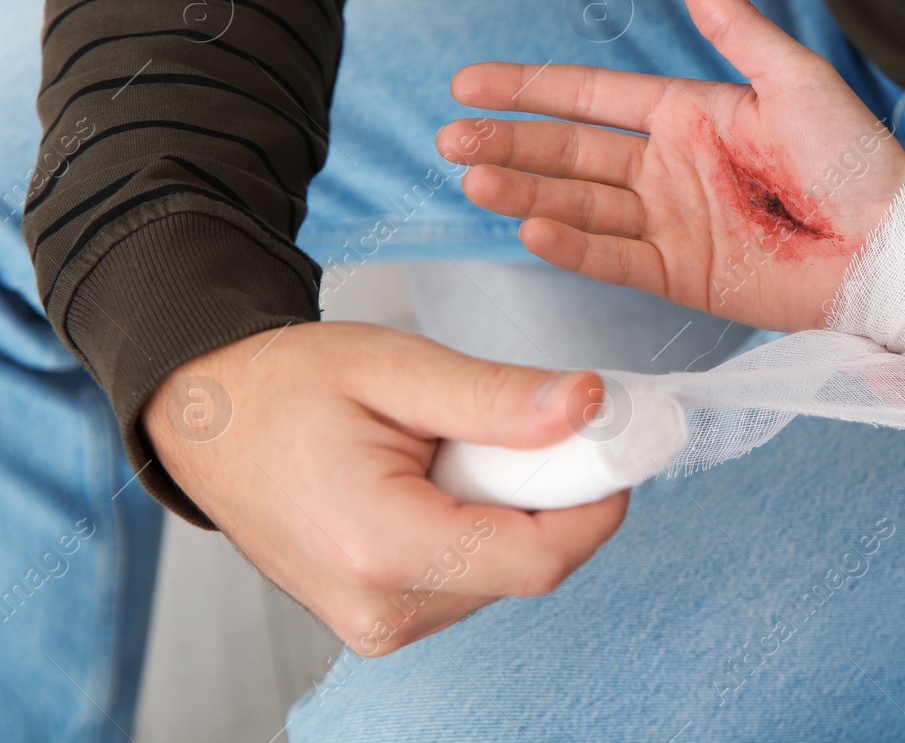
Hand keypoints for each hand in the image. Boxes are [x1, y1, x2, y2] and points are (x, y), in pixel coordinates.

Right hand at [143, 321, 627, 654]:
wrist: (206, 421)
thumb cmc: (287, 386)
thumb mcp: (398, 366)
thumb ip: (498, 396)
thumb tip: (590, 404)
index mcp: (382, 547)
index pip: (541, 557)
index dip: (596, 500)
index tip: (611, 439)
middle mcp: (383, 609)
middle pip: (530, 563)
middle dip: (550, 491)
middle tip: (520, 423)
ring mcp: (380, 626)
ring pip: (507, 571)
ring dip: (512, 506)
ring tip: (453, 448)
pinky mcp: (384, 622)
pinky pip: (474, 577)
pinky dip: (482, 524)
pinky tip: (438, 481)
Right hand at [437, 0, 904, 331]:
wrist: (890, 244)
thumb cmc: (854, 157)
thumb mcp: (792, 77)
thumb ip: (732, 26)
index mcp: (689, 114)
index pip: (591, 97)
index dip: (530, 89)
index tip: (468, 82)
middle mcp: (669, 167)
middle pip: (570, 152)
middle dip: (509, 143)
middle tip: (449, 137)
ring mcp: (671, 223)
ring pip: (580, 204)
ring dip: (526, 191)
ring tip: (474, 178)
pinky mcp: (683, 275)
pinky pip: (615, 258)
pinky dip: (572, 246)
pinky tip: (530, 228)